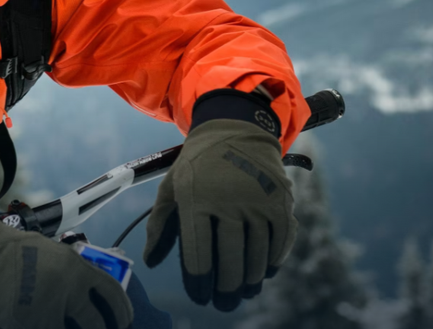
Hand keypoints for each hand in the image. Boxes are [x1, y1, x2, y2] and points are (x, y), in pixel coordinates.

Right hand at [0, 220, 133, 328]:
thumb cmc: (16, 251)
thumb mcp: (54, 253)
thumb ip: (75, 271)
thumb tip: (92, 288)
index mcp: (77, 269)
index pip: (113, 293)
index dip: (123, 309)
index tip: (125, 318)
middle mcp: (68, 291)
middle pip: (97, 322)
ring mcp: (48, 312)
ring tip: (74, 325)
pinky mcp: (29, 325)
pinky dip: (53, 327)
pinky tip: (47, 324)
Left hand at [143, 90, 295, 311]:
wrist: (235, 128)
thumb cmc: (198, 164)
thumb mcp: (172, 187)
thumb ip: (160, 225)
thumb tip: (151, 261)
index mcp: (197, 200)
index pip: (198, 254)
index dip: (199, 282)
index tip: (200, 295)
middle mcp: (230, 201)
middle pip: (231, 261)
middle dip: (226, 289)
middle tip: (223, 302)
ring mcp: (259, 201)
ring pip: (258, 255)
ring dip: (251, 280)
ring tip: (244, 291)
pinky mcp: (281, 200)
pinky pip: (281, 240)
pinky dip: (275, 260)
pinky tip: (266, 271)